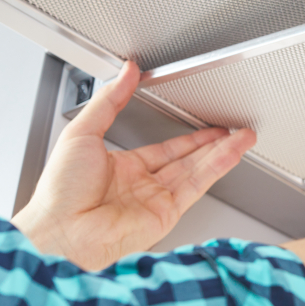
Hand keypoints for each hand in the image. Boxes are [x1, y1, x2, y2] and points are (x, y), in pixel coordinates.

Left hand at [11, 61, 256, 270]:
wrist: (61, 232)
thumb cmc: (59, 193)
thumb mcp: (81, 132)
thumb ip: (110, 100)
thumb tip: (126, 73)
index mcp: (120, 168)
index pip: (163, 148)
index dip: (187, 136)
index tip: (206, 124)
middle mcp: (141, 186)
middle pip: (187, 159)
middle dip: (213, 143)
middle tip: (234, 129)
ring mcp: (155, 201)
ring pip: (197, 170)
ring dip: (223, 152)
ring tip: (245, 136)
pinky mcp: (167, 214)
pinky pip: (197, 185)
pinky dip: (218, 167)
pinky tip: (232, 152)